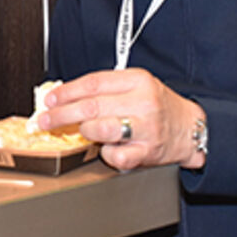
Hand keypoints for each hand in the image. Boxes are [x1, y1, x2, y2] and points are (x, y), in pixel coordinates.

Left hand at [38, 69, 204, 170]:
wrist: (192, 127)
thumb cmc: (158, 106)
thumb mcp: (136, 86)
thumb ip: (106, 88)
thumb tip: (65, 95)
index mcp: (138, 80)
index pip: (92, 83)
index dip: (66, 92)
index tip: (49, 100)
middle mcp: (143, 102)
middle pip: (90, 107)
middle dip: (61, 115)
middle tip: (45, 120)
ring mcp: (146, 128)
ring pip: (99, 130)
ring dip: (84, 132)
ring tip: (81, 131)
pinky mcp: (147, 152)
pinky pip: (115, 155)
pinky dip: (106, 153)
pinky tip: (108, 148)